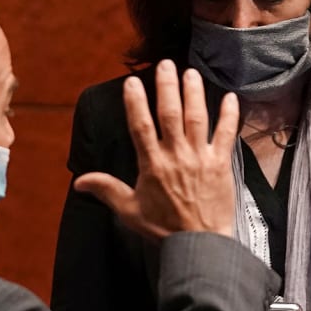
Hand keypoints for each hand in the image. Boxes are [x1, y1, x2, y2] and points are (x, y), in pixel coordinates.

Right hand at [73, 62, 239, 238]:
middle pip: (170, 113)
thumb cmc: (164, 230)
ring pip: (197, 117)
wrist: (199, 245)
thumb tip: (80, 182)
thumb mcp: (130, 212)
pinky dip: (229, 114)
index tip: (132, 83)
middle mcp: (176, 156)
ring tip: (190, 73)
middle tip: (165, 65)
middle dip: (167, 86)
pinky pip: (226, 134)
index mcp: (153, 166)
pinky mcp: (221, 164)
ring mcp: (200, 158)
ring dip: (193, 92)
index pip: (141, 126)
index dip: (136, 102)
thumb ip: (107, 190)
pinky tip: (230, 97)